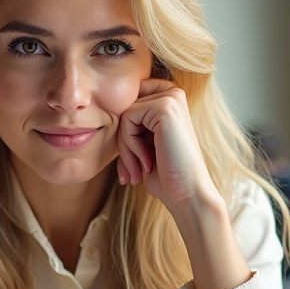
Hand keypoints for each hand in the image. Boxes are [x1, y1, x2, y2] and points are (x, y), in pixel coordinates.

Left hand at [115, 78, 218, 214]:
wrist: (187, 194)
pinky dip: (130, 146)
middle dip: (124, 144)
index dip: (125, 134)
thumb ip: (130, 127)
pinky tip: (147, 162)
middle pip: (125, 110)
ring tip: (139, 169)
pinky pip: (127, 120)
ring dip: (126, 148)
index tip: (134, 162)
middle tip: (133, 170)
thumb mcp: (144, 146)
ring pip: (124, 116)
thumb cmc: (165, 175)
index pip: (128, 105)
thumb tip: (102, 114)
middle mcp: (173, 95)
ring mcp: (171, 98)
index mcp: (170, 101)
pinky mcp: (165, 107)